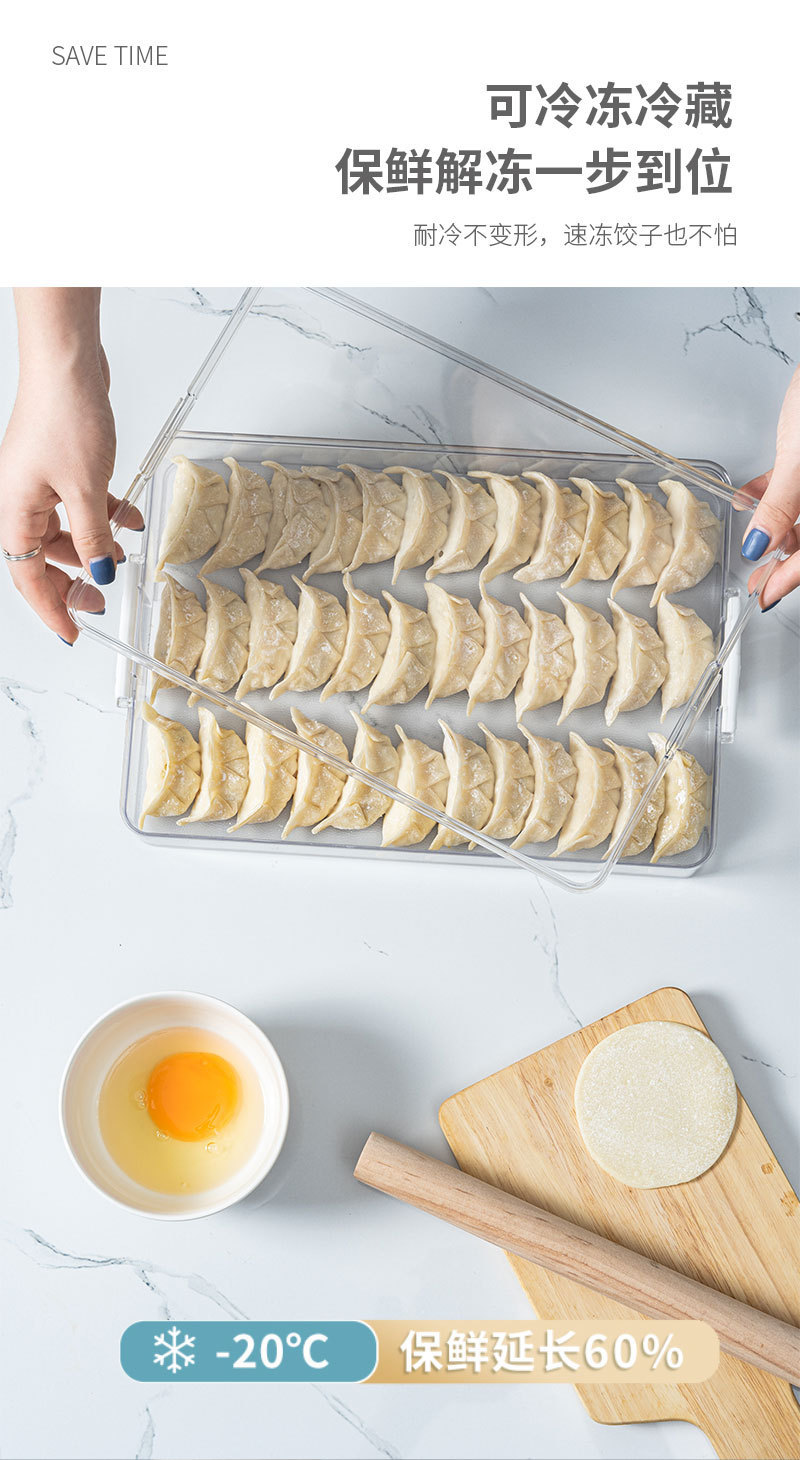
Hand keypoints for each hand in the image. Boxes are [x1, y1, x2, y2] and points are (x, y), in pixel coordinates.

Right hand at [0, 288, 142, 641]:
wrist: (69, 363)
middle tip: (100, 600)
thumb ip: (93, 537)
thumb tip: (101, 571)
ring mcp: (40, 481)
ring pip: (66, 530)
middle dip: (74, 579)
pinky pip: (79, 503)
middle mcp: (21, 499)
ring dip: (94, 545)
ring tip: (122, 557)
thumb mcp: (86, 490)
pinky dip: (103, 514)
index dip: (51, 608)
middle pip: (45, 557)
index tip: (72, 632)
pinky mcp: (60, 464)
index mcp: (15, 511)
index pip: (28, 577)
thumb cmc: (64, 414)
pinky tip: (128, 516)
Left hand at [739, 363, 799, 608]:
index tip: (766, 596)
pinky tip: (755, 496)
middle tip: (758, 581)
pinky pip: (799, 487)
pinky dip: (778, 494)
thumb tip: (762, 544)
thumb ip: (782, 506)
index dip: (791, 579)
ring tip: (754, 538)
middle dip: (784, 559)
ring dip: (779, 526)